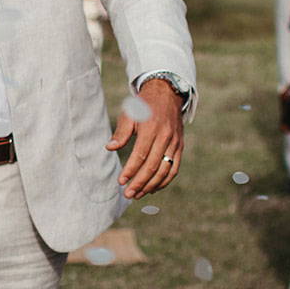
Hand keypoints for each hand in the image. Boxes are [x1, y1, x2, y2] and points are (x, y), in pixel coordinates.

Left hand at [106, 78, 184, 198]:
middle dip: (139, 183)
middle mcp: (165, 137)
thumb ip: (121, 133)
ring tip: (138, 194)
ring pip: (165, 170)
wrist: (167, 94)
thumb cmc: (143, 105)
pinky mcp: (180, 146)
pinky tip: (153, 188)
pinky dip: (165, 181)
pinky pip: (174, 168)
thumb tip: (109, 148)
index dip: (130, 171)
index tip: (121, 181)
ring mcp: (175, 143)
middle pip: (152, 166)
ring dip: (151, 185)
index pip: (140, 156)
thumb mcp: (129, 114)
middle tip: (128, 194)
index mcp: (151, 129)